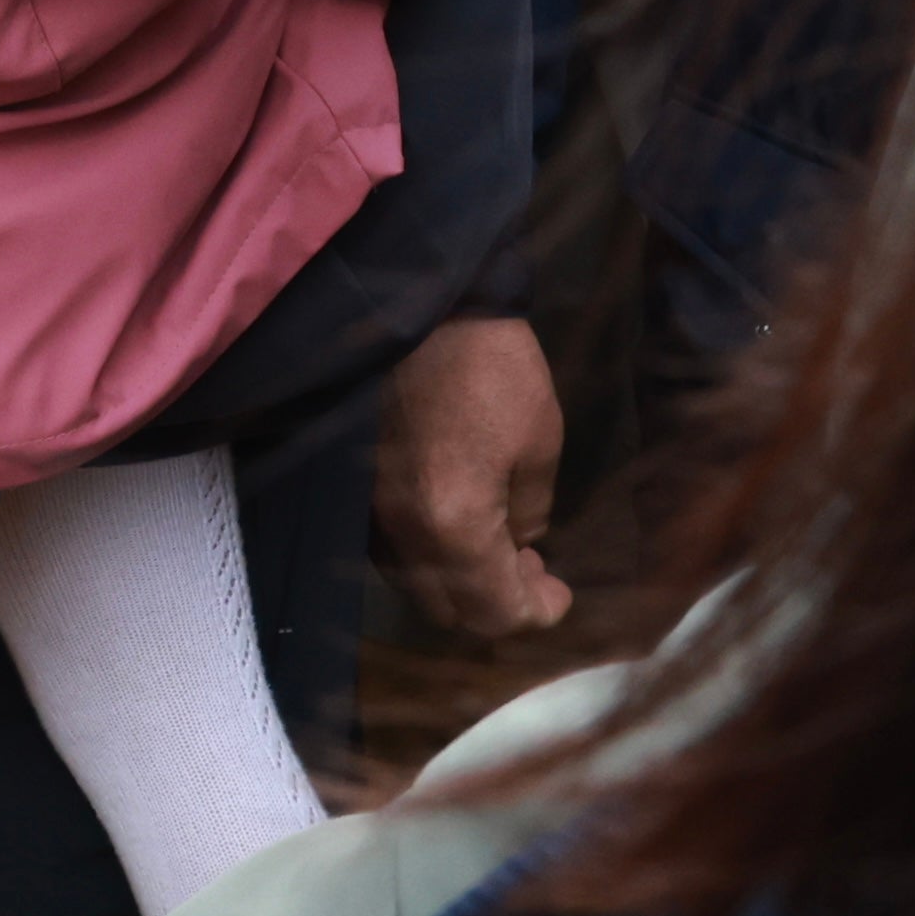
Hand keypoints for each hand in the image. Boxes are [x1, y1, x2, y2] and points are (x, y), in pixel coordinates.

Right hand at [373, 314, 570, 636]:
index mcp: (451, 525)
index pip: (493, 610)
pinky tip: (455, 521)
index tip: (561, 592)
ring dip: (459, 580)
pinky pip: (390, 548)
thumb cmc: (488, 367)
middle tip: (533, 570)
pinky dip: (427, 553)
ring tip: (498, 547)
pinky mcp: (353, 489)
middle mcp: (401, 533)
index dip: (536, 612)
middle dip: (496, 603)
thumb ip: (529, 510)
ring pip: (413, 583)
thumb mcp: (538, 441)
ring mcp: (369, 512)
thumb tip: (521, 541)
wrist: (412, 304)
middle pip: (447, 611)